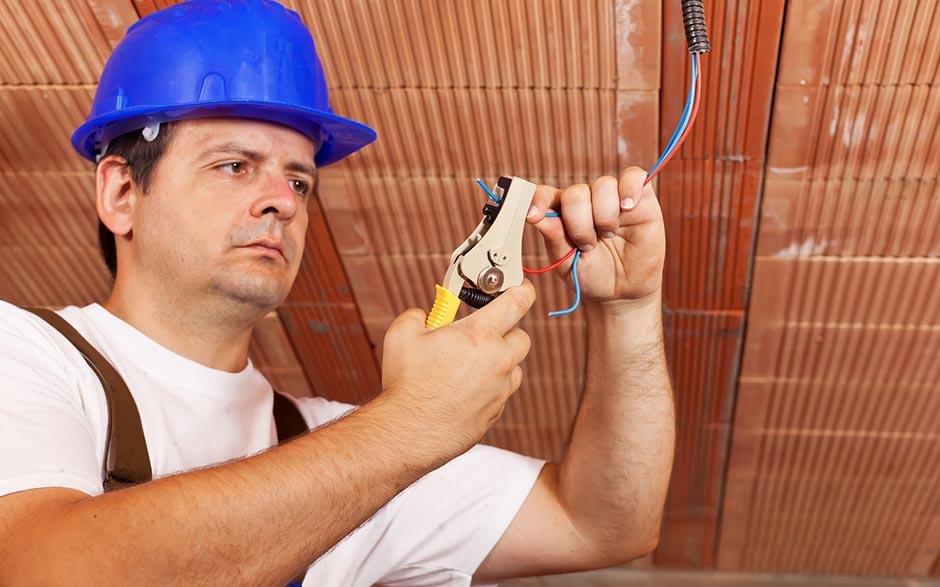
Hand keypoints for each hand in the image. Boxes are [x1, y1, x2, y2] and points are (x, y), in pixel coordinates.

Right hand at [379, 282, 535, 458]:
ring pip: (514, 366)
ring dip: (501, 360)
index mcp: (478, 335)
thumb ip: (419, 314)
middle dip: (506, 330)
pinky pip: (503, 391)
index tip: (522, 288)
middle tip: (483, 332)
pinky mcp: (496, 411)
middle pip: (522, 336)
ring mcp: (500, 389)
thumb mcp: (402, 334)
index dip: (522, 291)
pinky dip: (492, 385)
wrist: (408, 432)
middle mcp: (497, 361)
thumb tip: (424, 314)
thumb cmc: (406, 384)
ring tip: (471, 363)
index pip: (517, 303)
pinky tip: (466, 387)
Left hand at [526, 167, 664, 306]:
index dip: (538, 200)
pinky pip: (634, 177)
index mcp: (562, 213)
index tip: (532, 216)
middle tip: (588, 245)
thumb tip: (536, 215)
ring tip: (609, 235)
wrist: (623, 292)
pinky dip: (630, 189)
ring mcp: (612, 197)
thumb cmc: (592, 275)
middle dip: (579, 223)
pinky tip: (628, 208)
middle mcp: (586, 200)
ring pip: (603, 185)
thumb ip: (554, 237)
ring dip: (604, 215)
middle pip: (576, 193)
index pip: (546, 195)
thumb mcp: (567, 263)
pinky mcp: (641, 199)